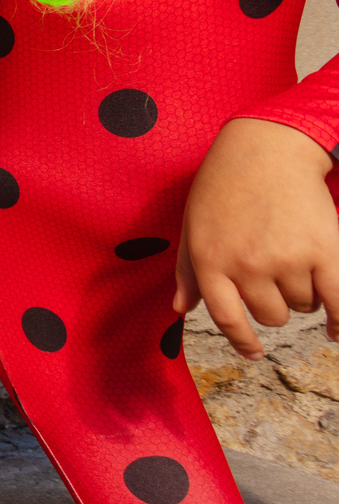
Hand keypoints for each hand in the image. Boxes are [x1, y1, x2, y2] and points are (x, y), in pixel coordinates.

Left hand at [174, 118, 338, 357]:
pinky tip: (337, 327)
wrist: (266, 150)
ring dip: (302, 294)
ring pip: (302, 306)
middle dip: (275, 304)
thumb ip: (188, 272)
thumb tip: (180, 309)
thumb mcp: (193, 227)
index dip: (242, 341)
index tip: (254, 353)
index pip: (226, 318)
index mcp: (210, 261)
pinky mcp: (323, 250)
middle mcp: (246, 264)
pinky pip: (337, 302)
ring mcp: (286, 259)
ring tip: (295, 260)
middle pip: (270, 315)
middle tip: (275, 273)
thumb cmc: (224, 189)